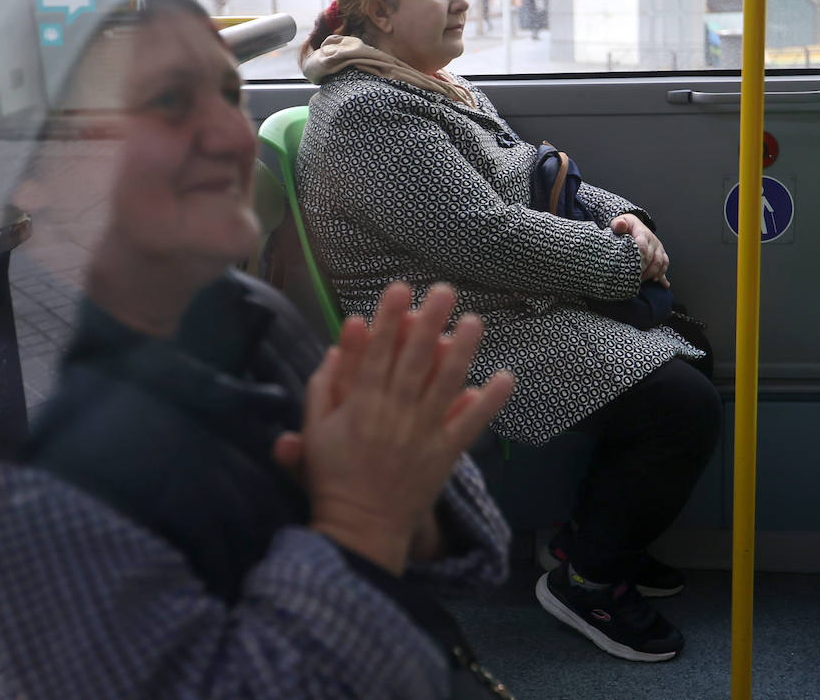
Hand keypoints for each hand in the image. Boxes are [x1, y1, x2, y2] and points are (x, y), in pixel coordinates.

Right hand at [278, 282, 513, 574]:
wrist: (359, 528)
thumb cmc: (332, 474)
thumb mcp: (315, 427)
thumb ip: (325, 383)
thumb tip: (340, 340)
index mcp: (360, 405)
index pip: (376, 353)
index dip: (388, 319)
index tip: (399, 289)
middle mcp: (394, 414)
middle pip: (415, 360)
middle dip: (429, 323)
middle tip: (445, 290)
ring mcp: (422, 434)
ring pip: (445, 385)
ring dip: (463, 352)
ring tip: (474, 321)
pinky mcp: (445, 455)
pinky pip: (469, 425)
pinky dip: (488, 403)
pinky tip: (504, 378)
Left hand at [610, 214, 669, 286]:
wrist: (632, 225)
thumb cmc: (624, 226)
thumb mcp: (618, 222)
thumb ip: (618, 224)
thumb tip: (621, 224)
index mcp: (642, 232)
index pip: (643, 245)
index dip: (639, 256)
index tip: (633, 266)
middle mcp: (652, 241)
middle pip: (652, 257)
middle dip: (644, 268)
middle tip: (634, 277)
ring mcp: (658, 248)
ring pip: (660, 262)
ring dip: (652, 273)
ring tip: (642, 280)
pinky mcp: (660, 254)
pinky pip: (664, 265)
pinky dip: (662, 274)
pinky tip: (659, 282)